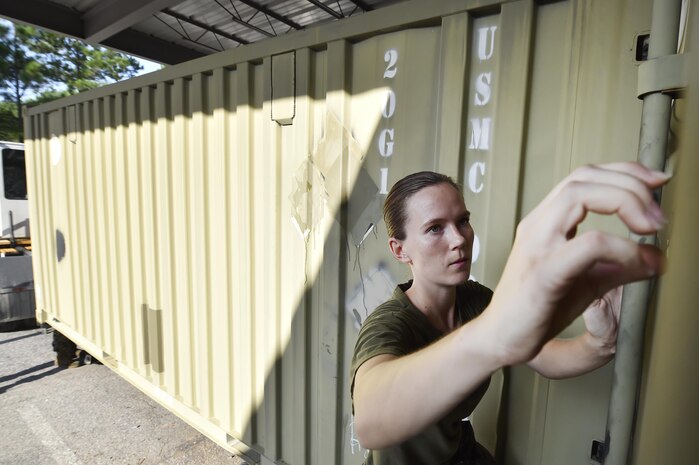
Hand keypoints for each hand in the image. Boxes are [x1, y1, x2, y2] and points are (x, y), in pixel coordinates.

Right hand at [483, 163, 667, 365]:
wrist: (501, 337)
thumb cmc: (535, 308)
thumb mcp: (587, 281)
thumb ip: (619, 265)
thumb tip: (656, 258)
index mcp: (545, 221)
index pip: (584, 176)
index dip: (625, 172)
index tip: (656, 184)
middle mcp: (538, 225)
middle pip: (584, 177)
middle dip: (630, 184)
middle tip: (658, 216)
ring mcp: (537, 245)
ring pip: (579, 196)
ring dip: (625, 202)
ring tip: (651, 228)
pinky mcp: (543, 273)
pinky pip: (588, 245)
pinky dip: (622, 248)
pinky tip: (639, 263)